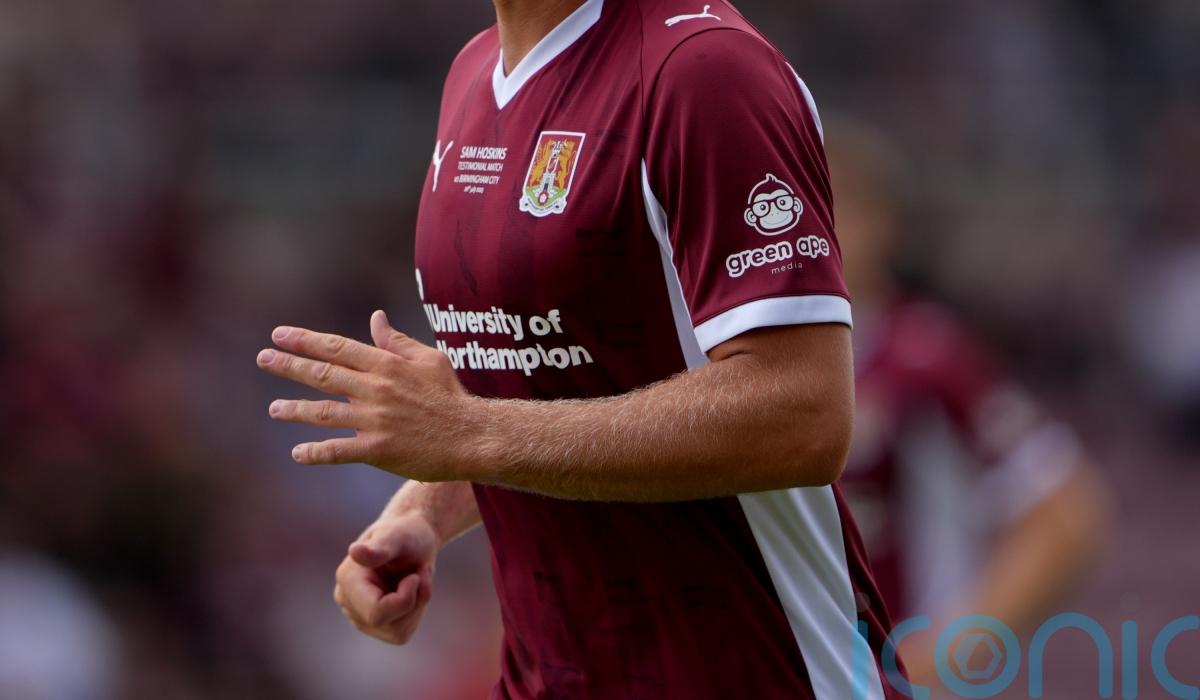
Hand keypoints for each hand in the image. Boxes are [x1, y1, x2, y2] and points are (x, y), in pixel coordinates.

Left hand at [257, 310, 476, 478]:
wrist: (472, 436)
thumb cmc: (452, 396)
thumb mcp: (429, 359)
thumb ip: (397, 342)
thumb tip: (375, 318)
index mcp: (386, 365)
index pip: (337, 348)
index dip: (306, 340)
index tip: (280, 335)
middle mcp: (376, 389)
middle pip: (323, 374)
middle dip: (289, 366)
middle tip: (263, 359)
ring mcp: (375, 420)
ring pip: (323, 412)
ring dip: (294, 409)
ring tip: (274, 409)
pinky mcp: (378, 450)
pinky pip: (338, 450)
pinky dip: (316, 452)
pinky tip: (298, 453)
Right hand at [334, 512, 437, 644]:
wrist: (413, 539)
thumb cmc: (406, 533)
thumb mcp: (398, 536)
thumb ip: (379, 548)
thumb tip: (354, 551)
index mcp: (347, 579)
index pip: (376, 613)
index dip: (405, 600)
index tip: (416, 576)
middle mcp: (348, 601)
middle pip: (390, 625)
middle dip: (414, 600)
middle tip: (421, 572)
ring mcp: (359, 616)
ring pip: (399, 632)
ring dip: (418, 605)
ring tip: (417, 577)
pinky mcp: (375, 625)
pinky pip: (402, 632)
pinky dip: (416, 612)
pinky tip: (413, 590)